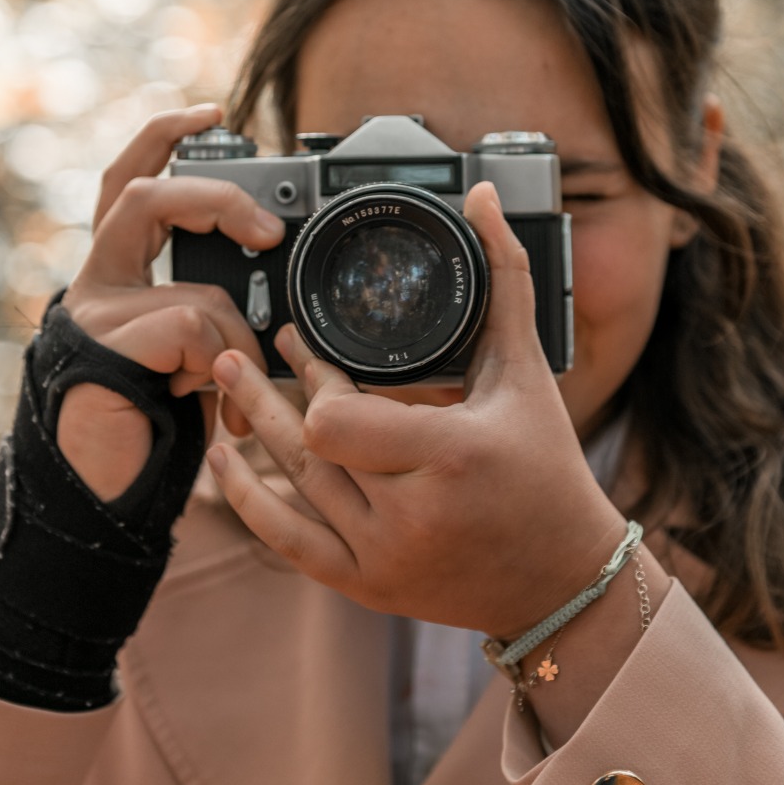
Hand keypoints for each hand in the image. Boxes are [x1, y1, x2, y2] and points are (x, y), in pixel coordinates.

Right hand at [56, 103, 285, 500]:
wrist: (101, 501)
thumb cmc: (152, 433)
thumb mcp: (197, 357)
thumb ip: (220, 313)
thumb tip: (273, 291)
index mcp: (120, 275)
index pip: (131, 180)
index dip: (165, 136)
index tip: (213, 110)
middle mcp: (96, 284)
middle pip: (143, 196)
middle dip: (214, 198)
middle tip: (268, 231)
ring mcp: (93, 315)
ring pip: (193, 286)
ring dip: (235, 340)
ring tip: (231, 387)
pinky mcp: (102, 348)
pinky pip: (192, 330)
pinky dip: (217, 367)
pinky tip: (204, 402)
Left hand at [206, 183, 626, 635]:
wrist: (561, 580)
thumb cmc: (547, 467)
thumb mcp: (526, 369)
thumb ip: (502, 278)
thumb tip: (479, 198)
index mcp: (451, 458)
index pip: (340, 420)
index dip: (316, 380)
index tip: (305, 343)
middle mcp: (412, 516)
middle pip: (309, 448)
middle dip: (274, 393)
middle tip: (248, 347)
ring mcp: (384, 558)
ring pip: (294, 488)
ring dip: (254, 429)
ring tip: (228, 379)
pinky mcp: (367, 587)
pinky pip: (288, 544)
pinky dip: (249, 501)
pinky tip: (222, 461)